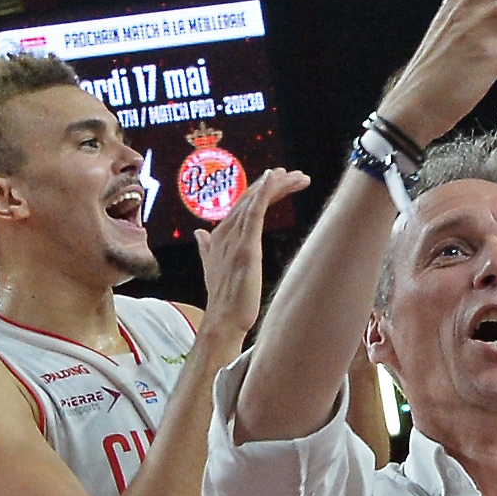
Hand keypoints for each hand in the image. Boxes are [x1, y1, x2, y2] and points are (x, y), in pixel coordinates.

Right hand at [190, 167, 311, 362]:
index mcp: (220, 235)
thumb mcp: (213, 268)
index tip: (284, 179)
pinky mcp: (246, 247)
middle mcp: (225, 232)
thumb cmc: (223, 299)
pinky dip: (263, 192)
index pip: (244, 204)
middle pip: (251, 198)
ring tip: (297, 176)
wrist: (223, 321)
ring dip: (276, 184)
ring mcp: (235, 239)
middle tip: (298, 175)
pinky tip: (275, 177)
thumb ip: (206, 248)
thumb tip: (198, 233)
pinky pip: (254, 212)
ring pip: (255, 201)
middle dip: (275, 183)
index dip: (262, 189)